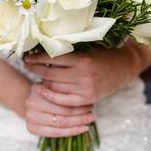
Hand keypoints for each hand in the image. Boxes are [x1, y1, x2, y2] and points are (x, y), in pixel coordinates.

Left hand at [24, 44, 142, 106]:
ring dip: (43, 82)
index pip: (53, 59)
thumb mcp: (87, 49)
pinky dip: (52, 96)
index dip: (37, 58)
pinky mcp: (87, 99)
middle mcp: (83, 75)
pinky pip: (63, 100)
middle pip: (50, 75)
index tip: (28, 57)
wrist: (123, 68)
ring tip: (35, 76)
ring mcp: (85, 89)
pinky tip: (45, 91)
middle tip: (27, 65)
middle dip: (36, 70)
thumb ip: (68, 52)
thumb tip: (43, 50)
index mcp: (82, 60)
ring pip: (55, 88)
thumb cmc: (103, 55)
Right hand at [24, 83, 95, 137]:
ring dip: (78, 123)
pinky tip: (82, 129)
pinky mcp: (31, 128)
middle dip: (80, 114)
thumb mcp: (53, 85)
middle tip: (92, 113)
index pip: (62, 99)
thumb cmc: (47, 92)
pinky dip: (71, 132)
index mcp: (37, 90)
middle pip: (62, 112)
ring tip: (89, 120)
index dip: (77, 102)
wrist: (28, 100)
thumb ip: (64, 89)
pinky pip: (55, 133)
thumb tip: (86, 96)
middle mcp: (31, 103)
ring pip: (60, 123)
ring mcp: (30, 117)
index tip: (90, 102)